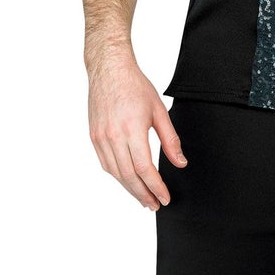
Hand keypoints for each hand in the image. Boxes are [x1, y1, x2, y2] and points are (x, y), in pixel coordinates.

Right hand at [87, 50, 184, 211]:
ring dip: (130, 189)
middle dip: (143, 194)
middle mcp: (113, 136)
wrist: (109, 70)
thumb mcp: (159, 111)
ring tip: (144, 198)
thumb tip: (180, 162)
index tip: (165, 197)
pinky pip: (106, 163)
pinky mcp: (94, 136)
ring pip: (116, 173)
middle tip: (155, 204)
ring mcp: (101, 137)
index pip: (144, 168)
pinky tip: (128, 181)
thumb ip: (170, 140)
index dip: (155, 187)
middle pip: (129, 176)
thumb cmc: (134, 86)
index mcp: (132, 129)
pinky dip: (118, 176)